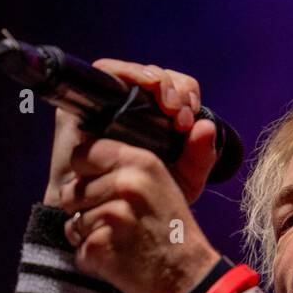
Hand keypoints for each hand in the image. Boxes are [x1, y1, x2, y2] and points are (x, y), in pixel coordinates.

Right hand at [44, 58, 218, 208]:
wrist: (108, 221)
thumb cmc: (145, 199)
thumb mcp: (183, 181)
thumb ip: (201, 158)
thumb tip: (207, 126)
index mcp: (156, 117)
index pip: (175, 86)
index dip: (186, 91)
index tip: (191, 116)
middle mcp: (131, 105)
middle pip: (155, 75)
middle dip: (174, 87)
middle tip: (181, 115)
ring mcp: (106, 102)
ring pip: (134, 71)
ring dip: (156, 80)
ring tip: (170, 108)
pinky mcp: (84, 101)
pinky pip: (106, 72)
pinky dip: (130, 74)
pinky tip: (148, 89)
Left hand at [56, 137, 220, 292]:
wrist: (189, 278)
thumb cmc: (174, 234)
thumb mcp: (159, 185)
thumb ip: (123, 169)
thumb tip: (82, 167)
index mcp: (140, 162)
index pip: (83, 154)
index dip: (83, 173)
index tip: (96, 187)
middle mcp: (125, 184)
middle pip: (71, 191)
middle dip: (84, 210)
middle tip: (116, 224)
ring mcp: (111, 215)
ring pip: (73, 222)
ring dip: (88, 237)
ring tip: (120, 242)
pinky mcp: (100, 245)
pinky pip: (78, 250)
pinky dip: (92, 259)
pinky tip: (118, 259)